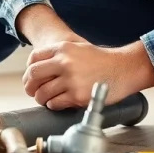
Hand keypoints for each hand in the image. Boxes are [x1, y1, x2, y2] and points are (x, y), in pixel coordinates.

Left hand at [22, 40, 153, 109]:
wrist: (124, 69)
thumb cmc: (103, 60)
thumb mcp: (79, 47)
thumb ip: (60, 54)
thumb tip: (40, 68)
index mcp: (63, 48)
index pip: (34, 58)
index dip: (29, 70)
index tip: (31, 77)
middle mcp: (64, 62)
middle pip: (33, 76)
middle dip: (30, 86)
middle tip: (32, 91)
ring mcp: (70, 80)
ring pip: (42, 93)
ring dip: (41, 98)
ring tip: (46, 98)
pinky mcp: (77, 96)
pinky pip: (54, 104)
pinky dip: (53, 105)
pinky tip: (58, 102)